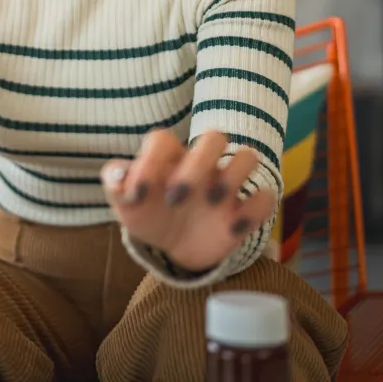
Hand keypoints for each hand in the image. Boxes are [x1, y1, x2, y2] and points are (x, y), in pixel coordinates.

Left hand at [101, 129, 275, 273]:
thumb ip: (116, 185)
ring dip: (233, 177)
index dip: (148, 162)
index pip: (162, 140)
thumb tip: (117, 174)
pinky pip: (266, 198)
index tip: (136, 196)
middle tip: (175, 199)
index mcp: (169, 157)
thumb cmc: (148, 213)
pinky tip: (232, 229)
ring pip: (248, 157)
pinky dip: (253, 211)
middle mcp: (201, 164)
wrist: (173, 245)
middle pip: (215, 137)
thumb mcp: (126, 204)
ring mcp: (226, 185)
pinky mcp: (244, 211)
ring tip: (211, 203)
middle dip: (197, 165)